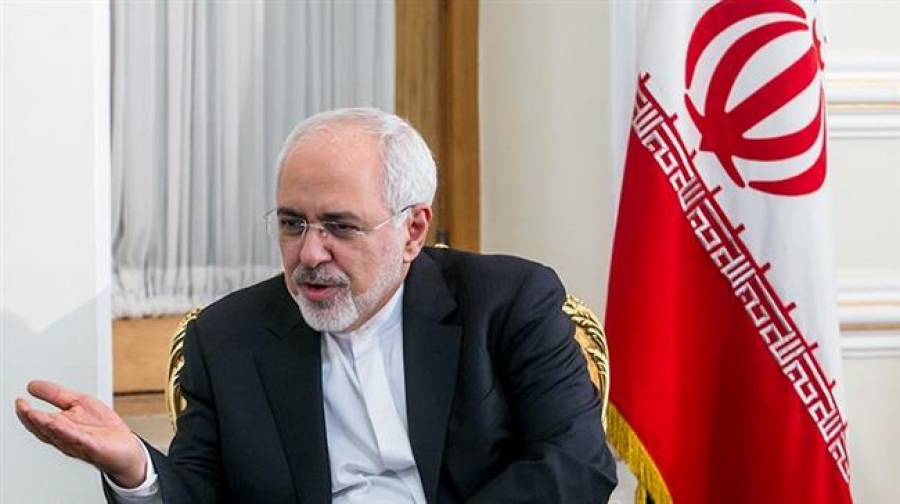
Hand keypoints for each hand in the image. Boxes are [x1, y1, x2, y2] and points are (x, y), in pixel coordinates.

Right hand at [15, 380, 146, 487]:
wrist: (125, 448)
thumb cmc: (101, 428)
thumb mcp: (79, 403)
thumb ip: (57, 395)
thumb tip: (33, 385)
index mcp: (61, 427)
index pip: (40, 421)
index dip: (28, 412)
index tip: (20, 401)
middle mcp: (66, 437)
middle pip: (46, 430)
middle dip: (33, 419)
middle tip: (23, 408)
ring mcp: (80, 443)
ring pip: (60, 435)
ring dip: (46, 425)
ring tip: (34, 414)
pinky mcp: (95, 447)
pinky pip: (81, 440)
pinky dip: (70, 433)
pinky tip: (61, 425)